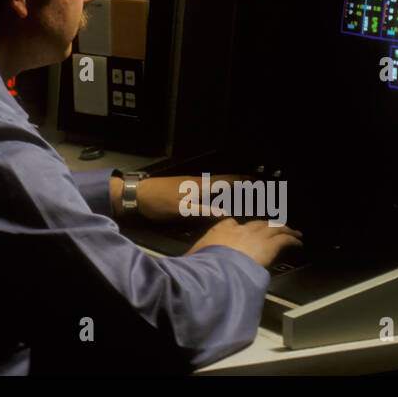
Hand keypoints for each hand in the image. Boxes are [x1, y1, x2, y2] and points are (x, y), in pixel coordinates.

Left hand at [117, 174, 250, 220]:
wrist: (137, 194)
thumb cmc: (159, 202)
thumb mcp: (182, 210)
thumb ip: (203, 212)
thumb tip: (226, 215)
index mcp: (200, 186)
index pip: (228, 181)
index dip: (245, 181)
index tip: (260, 182)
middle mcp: (199, 182)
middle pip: (225, 181)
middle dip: (242, 184)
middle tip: (257, 188)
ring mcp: (192, 184)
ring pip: (217, 184)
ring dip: (231, 187)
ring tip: (244, 194)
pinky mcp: (185, 189)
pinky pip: (209, 188)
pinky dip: (219, 191)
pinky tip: (220, 199)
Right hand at [184, 217, 302, 268]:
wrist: (218, 268)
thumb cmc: (203, 265)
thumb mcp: (193, 259)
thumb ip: (194, 259)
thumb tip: (184, 265)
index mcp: (221, 230)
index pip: (232, 223)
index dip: (239, 226)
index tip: (242, 228)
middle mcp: (240, 229)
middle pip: (257, 223)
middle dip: (266, 225)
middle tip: (274, 226)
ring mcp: (257, 236)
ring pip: (274, 228)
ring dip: (284, 229)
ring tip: (292, 232)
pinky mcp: (270, 245)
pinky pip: (285, 239)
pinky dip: (293, 240)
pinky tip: (299, 242)